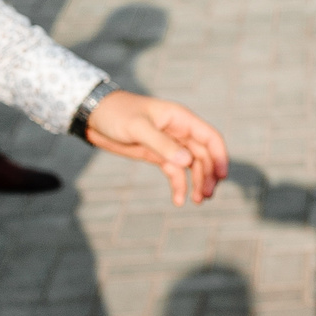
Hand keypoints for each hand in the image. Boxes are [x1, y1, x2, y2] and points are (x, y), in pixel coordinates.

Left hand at [83, 90, 229, 205]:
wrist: (94, 116)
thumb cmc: (116, 113)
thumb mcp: (138, 127)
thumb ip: (162, 144)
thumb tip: (187, 162)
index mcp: (181, 119)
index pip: (210, 138)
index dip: (220, 156)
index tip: (221, 177)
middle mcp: (180, 132)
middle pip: (204, 156)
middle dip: (208, 175)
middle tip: (206, 195)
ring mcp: (170, 145)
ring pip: (192, 166)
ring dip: (197, 183)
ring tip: (197, 201)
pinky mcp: (158, 156)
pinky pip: (174, 173)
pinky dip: (179, 186)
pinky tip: (179, 200)